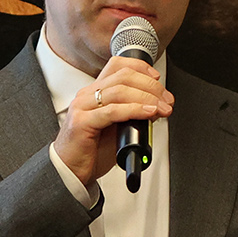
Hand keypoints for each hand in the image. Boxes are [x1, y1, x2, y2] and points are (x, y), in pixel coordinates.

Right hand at [52, 55, 173, 185]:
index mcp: (95, 92)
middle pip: (124, 76)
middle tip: (167, 100)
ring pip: (120, 91)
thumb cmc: (92, 150)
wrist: (71, 171)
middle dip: (151, 86)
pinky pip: (112, 111)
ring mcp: (83, 107)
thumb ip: (132, 114)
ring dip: (148, 98)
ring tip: (162, 108)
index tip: (158, 80)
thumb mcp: (117, 126)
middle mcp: (87, 95)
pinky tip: (149, 112)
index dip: (141, 68)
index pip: (118, 66)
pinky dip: (135, 110)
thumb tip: (157, 107)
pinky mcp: (82, 123)